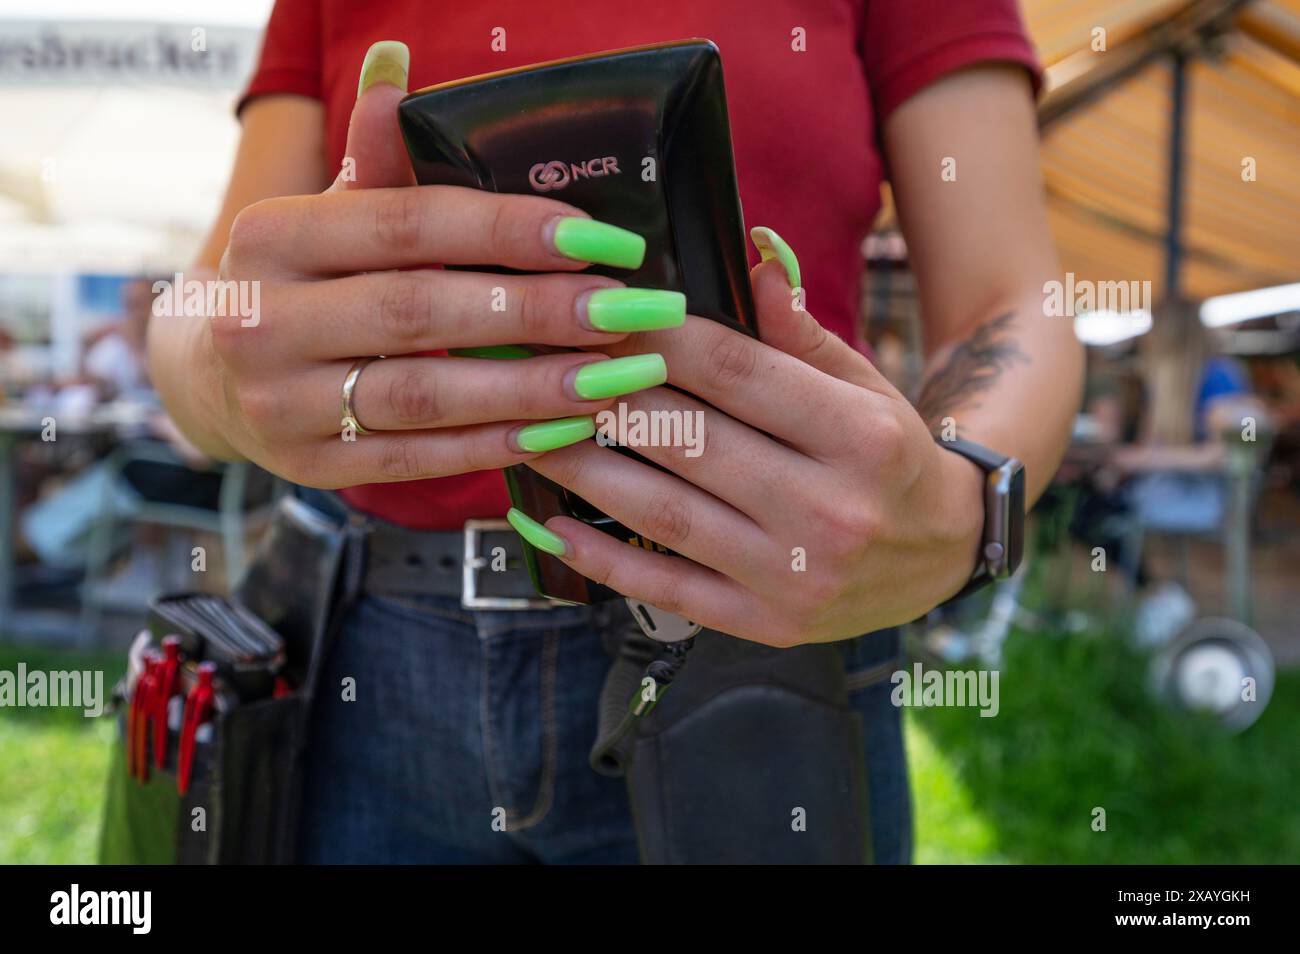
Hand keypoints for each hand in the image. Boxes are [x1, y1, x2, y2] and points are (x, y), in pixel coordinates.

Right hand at [191, 43, 682, 486]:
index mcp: (273, 237)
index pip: (406, 225)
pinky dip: (495, 445)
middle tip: (627, 310)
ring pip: (423, 396)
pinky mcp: (312, 467)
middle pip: (421, 312)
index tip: (600, 239)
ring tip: (615, 376)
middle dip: (536, 311)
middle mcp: (264, 320)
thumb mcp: (327, 215)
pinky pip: (417, 460)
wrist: (218, 375)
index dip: (507, 230)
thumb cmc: (303, 281)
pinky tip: (565, 430)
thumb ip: (375, 158)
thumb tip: (399, 63)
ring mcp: (282, 404)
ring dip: (530, 388)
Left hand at [519, 236, 987, 644]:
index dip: (657, 337)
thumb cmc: (888, 457)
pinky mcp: (768, 624)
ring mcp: (796, 577)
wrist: (942, 554)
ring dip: (587, 471)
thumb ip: (801, 333)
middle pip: (690, 441)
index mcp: (859, 435)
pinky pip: (668, 590)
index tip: (599, 310)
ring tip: (532, 432)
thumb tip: (752, 255)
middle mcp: (830, 510)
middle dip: (606, 397)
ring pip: (666, 514)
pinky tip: (551, 522)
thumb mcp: (863, 385)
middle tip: (543, 367)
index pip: (736, 373)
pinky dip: (602, 558)